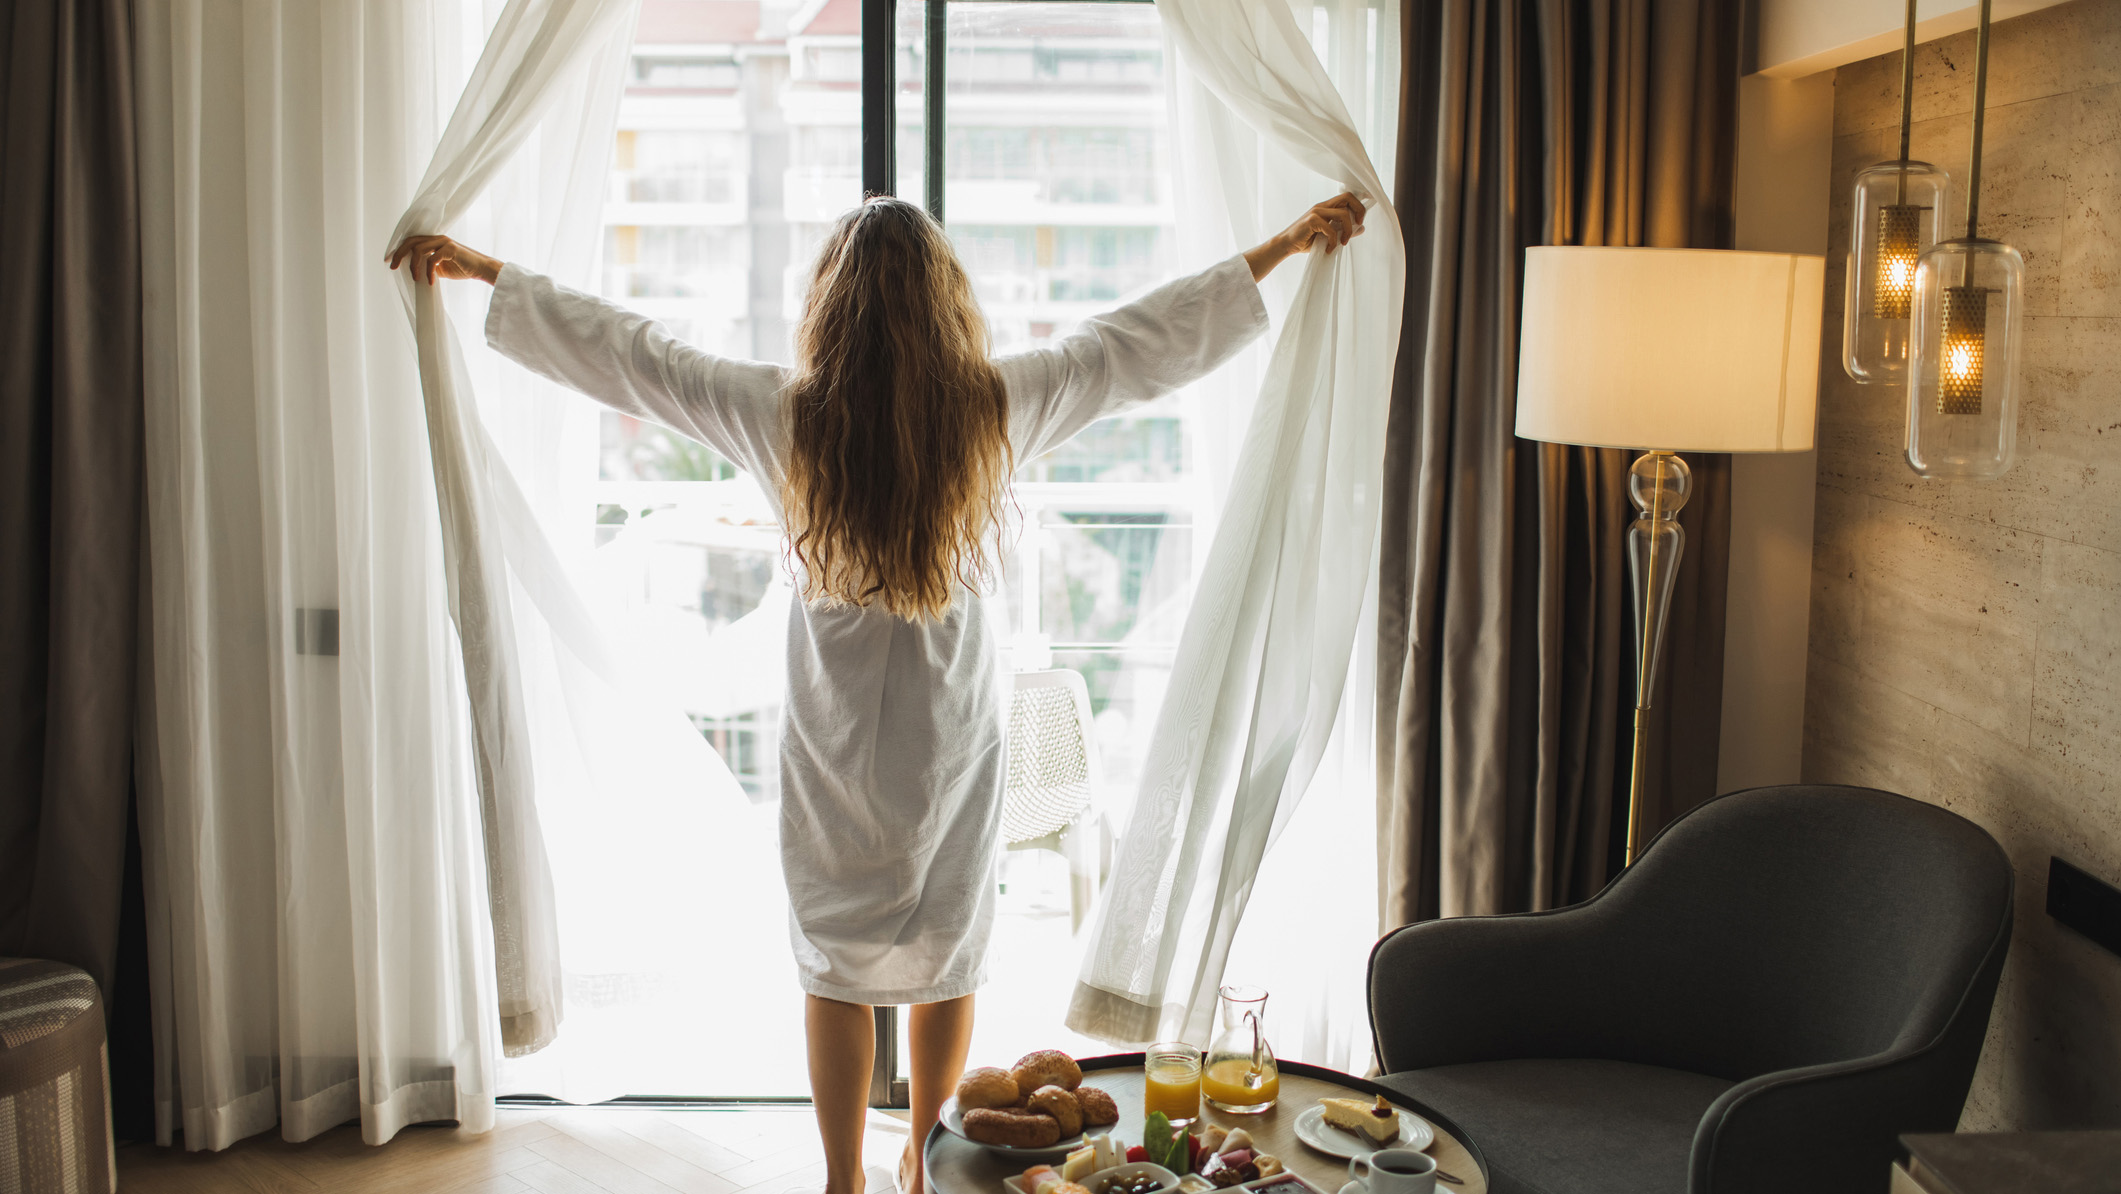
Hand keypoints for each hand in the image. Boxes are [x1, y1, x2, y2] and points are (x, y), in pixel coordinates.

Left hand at [387, 234, 501, 284]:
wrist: (481, 269)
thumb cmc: (462, 268)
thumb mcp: (440, 267)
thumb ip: (426, 265)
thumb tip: (411, 270)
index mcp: (433, 240)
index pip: (411, 241)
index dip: (399, 250)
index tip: (390, 262)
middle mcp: (437, 238)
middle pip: (411, 242)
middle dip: (399, 254)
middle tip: (394, 267)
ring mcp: (444, 242)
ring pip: (419, 249)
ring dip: (413, 265)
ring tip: (416, 278)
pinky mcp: (450, 249)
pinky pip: (432, 259)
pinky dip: (428, 271)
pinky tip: (431, 281)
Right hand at [1243, 192, 1367, 280]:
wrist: (1287, 245)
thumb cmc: (1306, 240)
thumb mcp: (1328, 236)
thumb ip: (1344, 230)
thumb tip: (1361, 228)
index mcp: (1326, 207)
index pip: (1347, 197)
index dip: (1358, 206)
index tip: (1360, 221)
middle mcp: (1322, 206)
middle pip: (1347, 197)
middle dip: (1358, 211)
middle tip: (1357, 225)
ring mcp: (1317, 212)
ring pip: (1343, 214)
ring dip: (1348, 230)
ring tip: (1342, 243)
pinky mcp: (1312, 221)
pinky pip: (1331, 229)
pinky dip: (1333, 241)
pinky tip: (1329, 249)